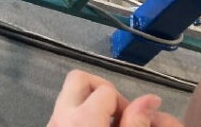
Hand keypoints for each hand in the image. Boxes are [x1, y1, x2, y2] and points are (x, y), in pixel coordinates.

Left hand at [48, 70, 183, 126]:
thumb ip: (137, 120)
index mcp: (82, 117)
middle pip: (78, 78)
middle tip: (117, 110)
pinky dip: (79, 115)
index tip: (134, 117)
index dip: (124, 100)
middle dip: (101, 88)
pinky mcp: (49, 126)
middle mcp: (61, 114)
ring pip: (69, 95)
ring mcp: (51, 121)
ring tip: (108, 122)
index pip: (106, 89)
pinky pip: (63, 111)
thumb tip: (152, 98)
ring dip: (89, 103)